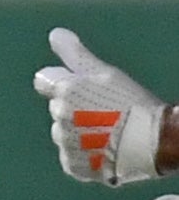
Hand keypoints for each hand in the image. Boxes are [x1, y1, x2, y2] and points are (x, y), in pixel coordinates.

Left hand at [34, 27, 168, 185]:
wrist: (155, 141)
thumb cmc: (133, 102)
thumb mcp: (105, 73)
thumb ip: (75, 54)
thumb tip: (55, 34)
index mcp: (64, 91)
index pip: (44, 81)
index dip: (63, 83)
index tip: (82, 90)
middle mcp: (59, 117)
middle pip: (57, 108)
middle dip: (75, 109)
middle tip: (105, 112)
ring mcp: (65, 143)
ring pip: (64, 134)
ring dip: (79, 133)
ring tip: (108, 132)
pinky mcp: (72, 165)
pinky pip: (71, 157)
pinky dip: (84, 155)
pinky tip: (104, 149)